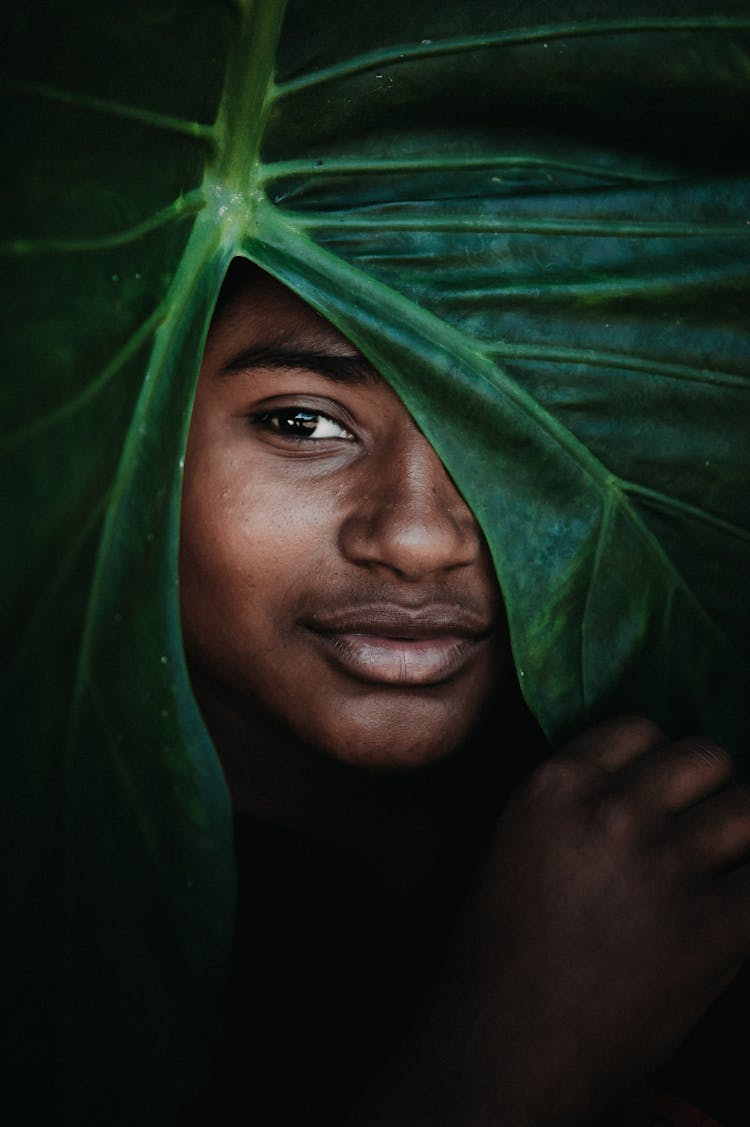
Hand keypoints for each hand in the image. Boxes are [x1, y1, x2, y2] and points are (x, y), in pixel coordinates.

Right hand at [356, 717, 749, 1125]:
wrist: (507, 1049)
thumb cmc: (501, 950)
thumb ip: (576, 798)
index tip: (659, 793)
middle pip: (704, 758)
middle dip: (704, 790)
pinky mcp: (714, 925)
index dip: (654, 763)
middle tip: (694, 830)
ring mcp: (669, 865)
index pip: (641, 729)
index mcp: (557, 785)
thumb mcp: (518, 840)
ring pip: (747, 808)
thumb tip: (645, 781)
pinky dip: (747, 893)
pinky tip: (726, 912)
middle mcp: (616, 811)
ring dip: (736, 836)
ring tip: (717, 867)